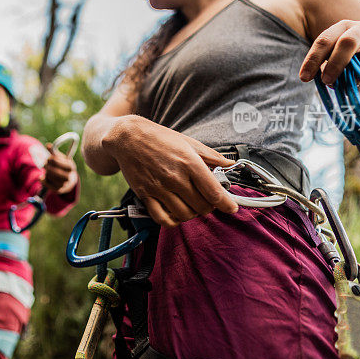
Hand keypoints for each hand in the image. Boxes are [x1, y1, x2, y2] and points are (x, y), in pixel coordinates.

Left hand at [42, 144, 77, 193]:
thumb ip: (53, 152)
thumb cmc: (62, 166)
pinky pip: (50, 187)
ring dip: (48, 174)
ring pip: (55, 180)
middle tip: (44, 164)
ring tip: (45, 170)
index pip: (66, 165)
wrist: (67, 179)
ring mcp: (65, 184)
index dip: (56, 161)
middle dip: (50, 168)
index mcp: (71, 167)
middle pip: (60, 174)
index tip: (49, 158)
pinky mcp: (59, 190)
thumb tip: (48, 145)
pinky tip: (41, 177)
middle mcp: (70, 176)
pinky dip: (44, 181)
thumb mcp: (59, 158)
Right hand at [104, 116, 236, 227]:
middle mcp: (175, 177)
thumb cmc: (159, 138)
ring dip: (193, 213)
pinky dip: (173, 221)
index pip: (213, 192)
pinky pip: (163, 219)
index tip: (231, 208)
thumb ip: (210, 156)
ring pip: (185, 215)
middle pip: (202, 207)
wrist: (127, 137)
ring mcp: (159, 188)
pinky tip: (176, 213)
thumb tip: (228, 164)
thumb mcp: (188, 141)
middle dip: (209, 207)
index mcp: (189, 162)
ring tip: (192, 204)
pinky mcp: (145, 195)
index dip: (226, 204)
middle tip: (207, 200)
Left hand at [299, 20, 359, 84]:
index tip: (304, 78)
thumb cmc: (356, 61)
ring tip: (359, 80)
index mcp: (344, 27)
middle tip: (328, 82)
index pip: (325, 40)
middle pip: (348, 42)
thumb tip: (326, 79)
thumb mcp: (339, 60)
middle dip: (336, 65)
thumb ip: (328, 67)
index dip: (312, 59)